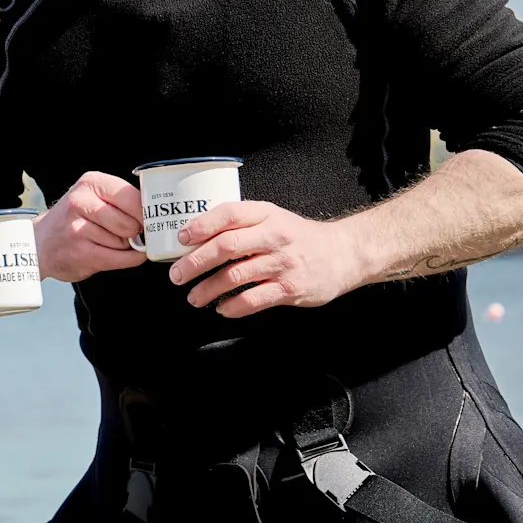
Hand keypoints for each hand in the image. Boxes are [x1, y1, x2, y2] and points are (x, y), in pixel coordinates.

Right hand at [34, 171, 146, 281]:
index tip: (145, 220)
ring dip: (124, 247)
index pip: (133, 198)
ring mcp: (79, 229)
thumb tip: (153, 217)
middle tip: (122, 232)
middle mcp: (81, 202)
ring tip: (106, 241)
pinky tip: (119, 255)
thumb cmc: (73, 220)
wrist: (40, 243)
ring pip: (125, 242)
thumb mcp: (93, 196)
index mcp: (91, 183)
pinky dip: (127, 259)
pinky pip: (119, 258)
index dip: (144, 213)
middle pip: (130, 223)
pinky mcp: (81, 253)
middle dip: (133, 232)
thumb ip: (122, 201)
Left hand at [168, 200, 368, 316]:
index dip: (201, 225)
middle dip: (195, 262)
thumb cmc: (299, 237)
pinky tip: (222, 308)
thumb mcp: (273, 218)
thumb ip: (241, 225)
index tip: (181, 238)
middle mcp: (274, 236)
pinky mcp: (290, 288)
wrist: (344, 253)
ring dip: (208, 289)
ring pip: (235, 276)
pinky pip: (254, 300)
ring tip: (194, 297)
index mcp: (266, 214)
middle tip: (177, 275)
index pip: (229, 213)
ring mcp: (283, 263)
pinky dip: (232, 307)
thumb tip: (196, 238)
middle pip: (226, 246)